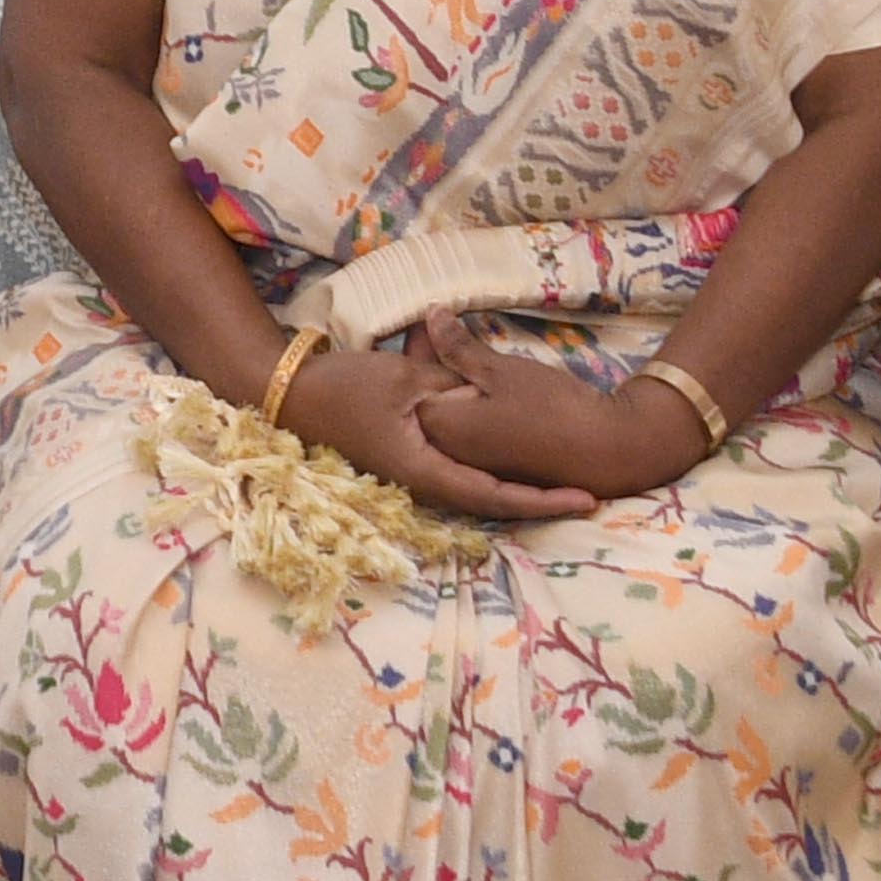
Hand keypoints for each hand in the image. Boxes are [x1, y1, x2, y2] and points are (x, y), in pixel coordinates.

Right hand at [284, 333, 597, 526]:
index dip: (542, 500)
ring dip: (520, 488)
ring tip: (564, 484)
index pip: (495, 495)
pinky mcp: (409, 459)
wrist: (291, 394)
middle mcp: (422, 482)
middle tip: (588, 495)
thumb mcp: (404, 381)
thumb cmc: (343, 387)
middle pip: (493, 500)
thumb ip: (450, 387)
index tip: (585, 499)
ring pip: (478, 488)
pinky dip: (493, 471)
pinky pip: (461, 473)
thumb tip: (491, 397)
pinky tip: (514, 464)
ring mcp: (415, 473)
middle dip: (540, 499)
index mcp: (423, 469)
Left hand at [395, 317, 695, 509]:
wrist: (606, 453)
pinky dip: (469, 409)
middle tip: (432, 332)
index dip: (415, 350)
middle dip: (427, 367)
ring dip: (449, 388)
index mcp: (441, 426)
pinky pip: (469, 434)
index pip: (410, 384)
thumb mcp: (501, 369)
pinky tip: (482, 388)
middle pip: (426, 402)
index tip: (419, 324)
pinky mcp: (494, 469)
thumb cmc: (551, 407)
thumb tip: (428, 315)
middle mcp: (447, 452)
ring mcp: (470, 464)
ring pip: (448, 418)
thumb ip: (459, 347)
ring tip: (460, 354)